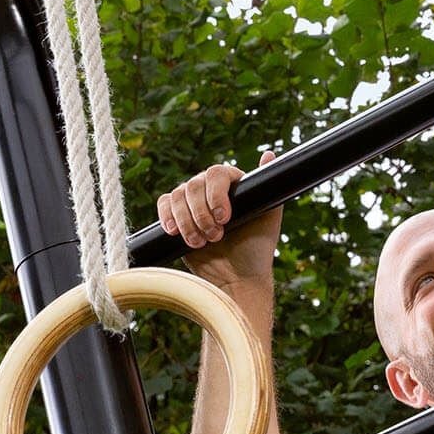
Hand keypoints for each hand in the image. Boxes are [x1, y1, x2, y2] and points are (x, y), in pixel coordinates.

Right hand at [157, 152, 279, 287]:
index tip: (224, 218)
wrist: (236, 280)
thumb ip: (270, 187)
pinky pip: (164, 204)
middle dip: (202, 215)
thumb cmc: (256, 250)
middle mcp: (210, 189)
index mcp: (232, 184)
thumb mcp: (269, 218)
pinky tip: (175, 232)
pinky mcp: (176, 217)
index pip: (216, 174)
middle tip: (215, 237)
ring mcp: (192, 202)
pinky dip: (167, 217)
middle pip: (193, 185)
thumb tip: (269, 154)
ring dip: (186, 221)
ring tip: (200, 242)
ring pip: (177, 195)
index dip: (216, 195)